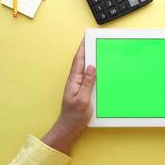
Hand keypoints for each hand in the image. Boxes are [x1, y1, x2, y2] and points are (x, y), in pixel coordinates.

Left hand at [42, 39, 95, 153]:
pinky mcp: (80, 90)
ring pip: (83, 68)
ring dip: (88, 58)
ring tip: (94, 50)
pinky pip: (86, 75)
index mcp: (74, 80)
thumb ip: (88, 82)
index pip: (78, 61)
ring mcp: (77, 85)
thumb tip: (92, 66)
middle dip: (85, 50)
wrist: (69, 126)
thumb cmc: (75, 115)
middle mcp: (74, 81)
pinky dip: (90, 69)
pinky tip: (95, 68)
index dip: (82, 49)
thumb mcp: (83, 98)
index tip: (86, 38)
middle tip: (92, 40)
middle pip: (80, 62)